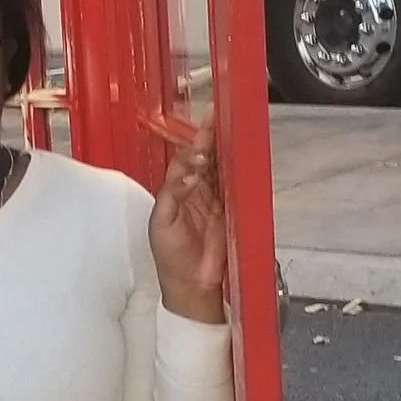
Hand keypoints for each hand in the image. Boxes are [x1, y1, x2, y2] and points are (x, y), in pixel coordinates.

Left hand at [149, 126, 227, 321]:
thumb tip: (190, 173)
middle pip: (205, 157)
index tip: (204, 124)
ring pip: (221, 167)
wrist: (191, 285)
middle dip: (211, 137)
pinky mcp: (230, 211)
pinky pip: (234, 185)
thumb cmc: (170, 257)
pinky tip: (239, 155)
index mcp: (175, 191)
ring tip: (230, 127)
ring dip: (225, 149)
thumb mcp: (162, 223)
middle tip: (219, 115)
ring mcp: (214, 200)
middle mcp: (196, 191)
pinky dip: (237, 170)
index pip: (185, 158)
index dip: (194, 141)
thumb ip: (173, 194)